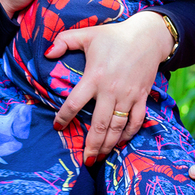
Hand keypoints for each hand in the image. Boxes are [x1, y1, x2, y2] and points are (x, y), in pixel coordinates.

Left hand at [46, 11, 174, 164]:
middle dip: (91, 145)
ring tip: (99, 158)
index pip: (74, 103)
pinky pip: (136, 121)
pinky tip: (121, 143)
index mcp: (95, 77)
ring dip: (108, 145)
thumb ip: (64, 40)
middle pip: (99, 125)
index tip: (57, 127)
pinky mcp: (141, 97)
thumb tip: (47, 53)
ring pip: (117, 128)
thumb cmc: (114, 35)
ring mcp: (128, 96)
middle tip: (84, 160)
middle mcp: (111, 91)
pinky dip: (129, 134)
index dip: (63, 117)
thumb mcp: (87, 34)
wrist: (148, 37)